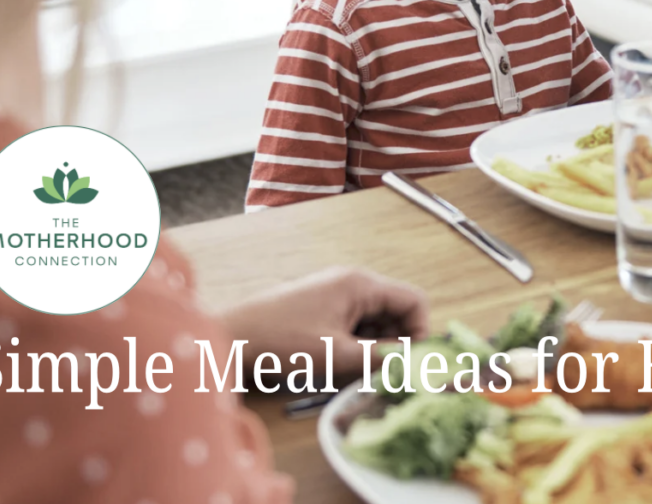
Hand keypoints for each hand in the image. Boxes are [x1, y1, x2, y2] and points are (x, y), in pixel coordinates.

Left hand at [217, 266, 429, 374]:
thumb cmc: (282, 342)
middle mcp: (353, 281)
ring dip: (377, 343)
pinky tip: (344, 360)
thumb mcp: (338, 355)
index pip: (414, 300)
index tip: (410, 361)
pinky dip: (359, 341)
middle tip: (385, 369)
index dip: (420, 331)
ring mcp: (337, 292)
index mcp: (361, 284)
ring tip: (360, 367)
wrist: (231, 337)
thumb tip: (415, 364)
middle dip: (397, 340)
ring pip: (377, 318)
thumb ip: (381, 358)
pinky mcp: (323, 305)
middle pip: (396, 308)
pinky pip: (357, 321)